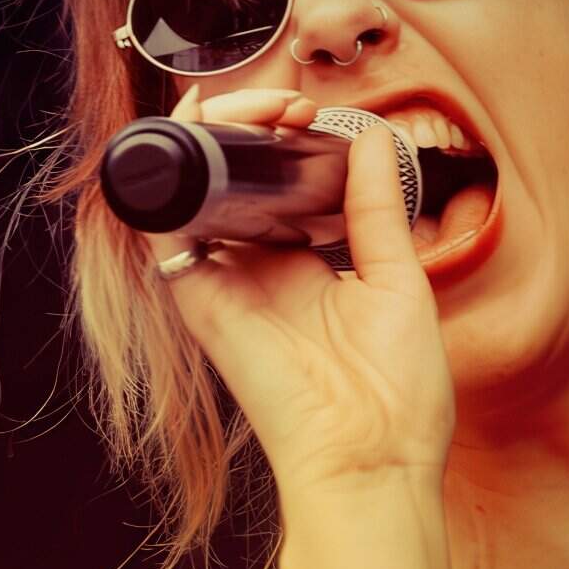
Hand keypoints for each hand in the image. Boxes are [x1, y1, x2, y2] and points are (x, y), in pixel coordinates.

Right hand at [144, 85, 455, 497]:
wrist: (374, 462)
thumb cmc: (397, 390)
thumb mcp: (398, 280)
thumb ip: (376, 207)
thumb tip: (372, 135)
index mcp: (308, 266)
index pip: (281, 185)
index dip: (289, 139)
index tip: (316, 112)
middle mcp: (261, 270)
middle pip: (235, 180)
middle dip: (254, 126)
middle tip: (290, 106)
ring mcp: (229, 284)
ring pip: (199, 192)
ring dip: (216, 138)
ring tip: (256, 110)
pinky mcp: (203, 302)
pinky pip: (170, 232)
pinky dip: (175, 177)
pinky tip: (197, 131)